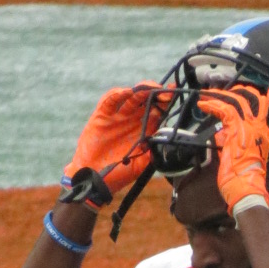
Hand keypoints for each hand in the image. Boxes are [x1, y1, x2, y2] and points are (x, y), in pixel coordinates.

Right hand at [62, 84, 171, 201]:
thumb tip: (163, 143)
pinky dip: (118, 94)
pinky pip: (110, 100)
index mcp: (144, 131)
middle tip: (165, 92)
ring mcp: (118, 116)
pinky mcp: (102, 115)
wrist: (94, 178)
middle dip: (156, 93)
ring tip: (150, 89)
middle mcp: (132, 120)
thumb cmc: (117, 174)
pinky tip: (127, 92)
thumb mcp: (139, 167)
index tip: (174, 94)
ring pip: (131, 97)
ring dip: (141, 90)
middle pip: (146, 100)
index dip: (165, 102)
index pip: (157, 111)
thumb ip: (151, 154)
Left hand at [197, 80, 268, 214]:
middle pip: (255, 99)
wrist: (245, 189)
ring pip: (238, 100)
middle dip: (242, 91)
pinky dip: (212, 104)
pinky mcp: (236, 129)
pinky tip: (203, 104)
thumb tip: (222, 132)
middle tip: (229, 90)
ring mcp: (249, 127)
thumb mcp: (242, 157)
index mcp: (264, 136)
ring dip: (221, 95)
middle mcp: (259, 128)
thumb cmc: (244, 181)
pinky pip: (224, 109)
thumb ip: (233, 141)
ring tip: (209, 95)